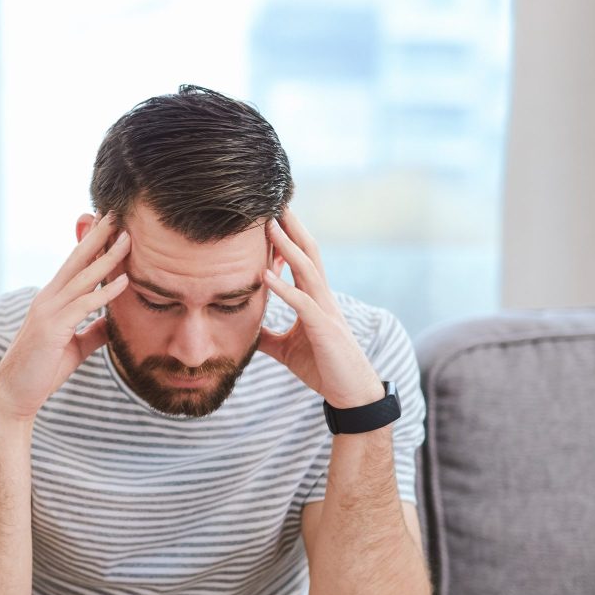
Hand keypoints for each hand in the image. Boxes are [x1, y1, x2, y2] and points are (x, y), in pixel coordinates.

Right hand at [0, 212, 131, 420]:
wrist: (14, 395)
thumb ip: (92, 331)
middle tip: (117, 212)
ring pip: (82, 278)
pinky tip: (124, 282)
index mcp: (51, 300)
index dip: (92, 243)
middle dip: (98, 236)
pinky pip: (84, 305)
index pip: (75, 265)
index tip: (110, 223)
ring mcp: (48, 311)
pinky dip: (105, 292)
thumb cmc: (41, 371)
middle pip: (77, 260)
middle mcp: (47, 298)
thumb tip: (113, 322)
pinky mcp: (52, 328)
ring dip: (107, 257)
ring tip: (128, 238)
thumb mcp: (74, 347)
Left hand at [259, 208, 385, 408]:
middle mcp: (322, 297)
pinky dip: (284, 288)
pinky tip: (265, 276)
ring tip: (268, 226)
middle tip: (273, 200)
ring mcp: (325, 311)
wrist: (350, 394)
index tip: (268, 214)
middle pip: (308, 252)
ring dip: (287, 248)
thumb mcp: (285, 348)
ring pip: (307, 270)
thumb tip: (244, 328)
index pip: (300, 259)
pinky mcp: (324, 329)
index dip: (286, 237)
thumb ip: (267, 334)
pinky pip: (302, 303)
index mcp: (314, 298)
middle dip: (291, 227)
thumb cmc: (323, 367)